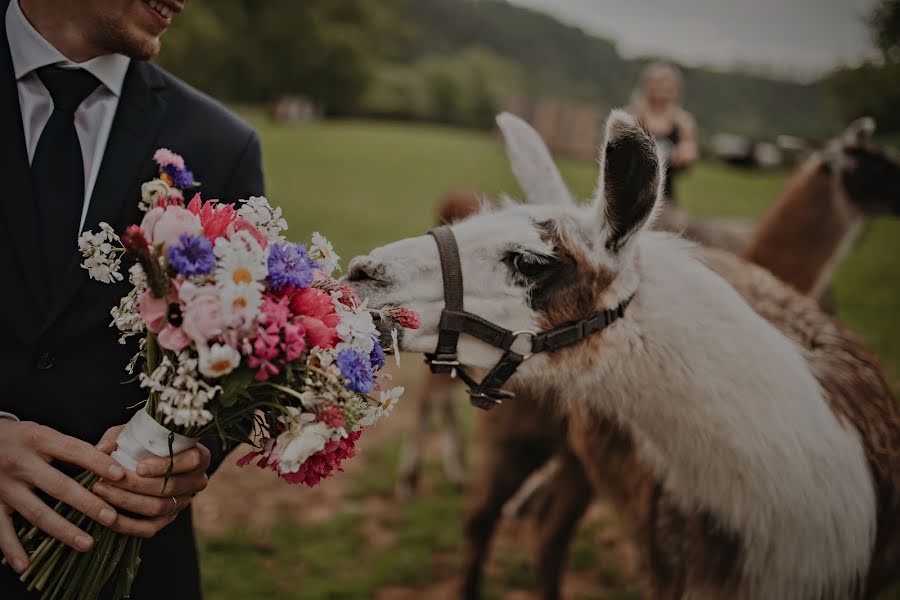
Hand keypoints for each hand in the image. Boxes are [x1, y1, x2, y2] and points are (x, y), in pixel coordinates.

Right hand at [0, 420, 126, 572]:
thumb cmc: (19, 437)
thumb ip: (73, 445)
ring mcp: (5, 486)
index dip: (98, 463)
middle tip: (111, 517)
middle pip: (59, 487)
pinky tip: (26, 565)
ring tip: (87, 543)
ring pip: (37, 512)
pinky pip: (1, 529)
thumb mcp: (43, 432)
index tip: (121, 475)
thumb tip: (111, 451)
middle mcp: (21, 463)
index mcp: (38, 440)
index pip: (74, 451)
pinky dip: (11, 549)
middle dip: (87, 504)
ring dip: (63, 530)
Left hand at [92, 426, 209, 538]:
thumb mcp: (132, 433)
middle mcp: (197, 481)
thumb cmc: (141, 442)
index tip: (139, 467)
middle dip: (135, 485)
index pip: (191, 460)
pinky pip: (149, 528)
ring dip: (126, 501)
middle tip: (106, 479)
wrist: (142, 460)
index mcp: (199, 456)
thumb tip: (104, 449)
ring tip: (101, 490)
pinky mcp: (168, 518)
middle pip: (170, 487)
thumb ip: (118, 438)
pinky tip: (107, 517)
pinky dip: (127, 525)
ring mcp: (183, 502)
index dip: (166, 466)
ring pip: (158, 507)